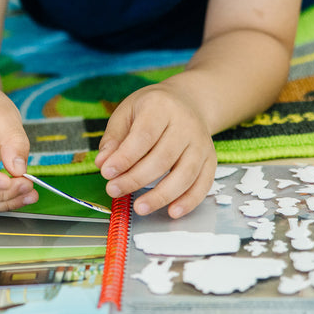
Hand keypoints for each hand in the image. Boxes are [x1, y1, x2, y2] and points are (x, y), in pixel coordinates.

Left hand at [94, 82, 216, 218]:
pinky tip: (172, 211)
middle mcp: (186, 124)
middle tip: (114, 190)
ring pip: (184, 174)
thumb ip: (114, 137)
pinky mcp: (210, 160)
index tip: (107, 172)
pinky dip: (189, 201)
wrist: (188, 102)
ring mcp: (201, 143)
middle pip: (163, 158)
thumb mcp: (127, 111)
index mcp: (161, 107)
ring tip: (140, 207)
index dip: (125, 157)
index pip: (144, 136)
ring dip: (161, 195)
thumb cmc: (153, 108)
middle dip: (136, 179)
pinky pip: (202, 184)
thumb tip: (103, 162)